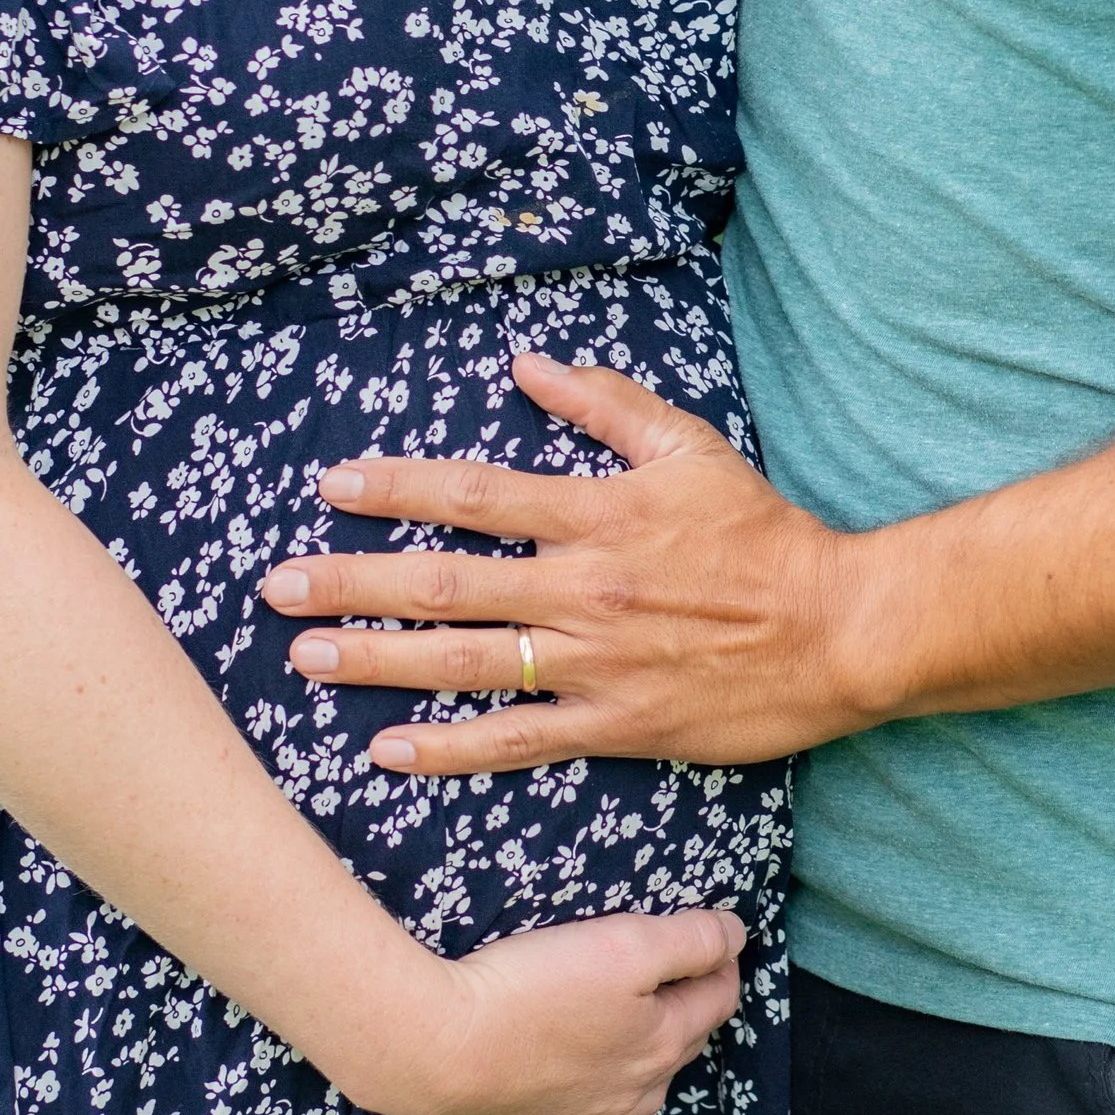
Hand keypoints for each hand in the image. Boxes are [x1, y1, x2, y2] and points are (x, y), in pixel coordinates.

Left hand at [262, 352, 853, 779]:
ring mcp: (593, 663)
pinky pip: (516, 739)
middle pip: (444, 584)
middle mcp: (582, 588)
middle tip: (275, 585)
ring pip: (464, 662)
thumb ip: (605, 406)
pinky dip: (450, 745)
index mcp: (596, 514)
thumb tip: (528, 365)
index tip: (332, 486)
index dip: (396, 489)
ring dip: (376, 660)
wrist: (838, 630)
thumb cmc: (763, 535)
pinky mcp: (614, 724)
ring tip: (305, 657)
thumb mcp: (689, 449)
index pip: (473, 494)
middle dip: (351, 582)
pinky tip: (389, 748)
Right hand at [336, 902, 749, 1114]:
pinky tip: (580, 1102)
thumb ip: (690, 940)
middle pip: (680, 1046)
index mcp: (661, 1041)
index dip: (722, 960)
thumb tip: (736, 937)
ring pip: (636, 1095)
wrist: (436, 1050)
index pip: (716, 997)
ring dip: (641, 1063)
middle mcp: (635, 1093)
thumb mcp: (622, 942)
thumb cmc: (529, 988)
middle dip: (686, 1009)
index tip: (718, 937)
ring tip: (628, 1033)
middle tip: (675, 976)